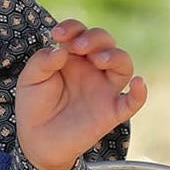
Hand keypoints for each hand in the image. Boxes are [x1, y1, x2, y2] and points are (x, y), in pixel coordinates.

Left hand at [15, 19, 146, 169]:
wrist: (37, 141)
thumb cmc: (33, 106)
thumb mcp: (29, 80)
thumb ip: (41, 62)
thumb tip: (60, 50)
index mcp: (73, 56)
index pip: (80, 32)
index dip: (73, 28)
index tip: (58, 35)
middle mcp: (92, 69)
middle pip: (105, 42)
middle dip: (94, 38)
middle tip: (77, 47)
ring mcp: (104, 89)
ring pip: (123, 65)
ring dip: (115, 56)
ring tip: (98, 59)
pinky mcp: (111, 112)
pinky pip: (133, 101)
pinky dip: (140, 92)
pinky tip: (138, 83)